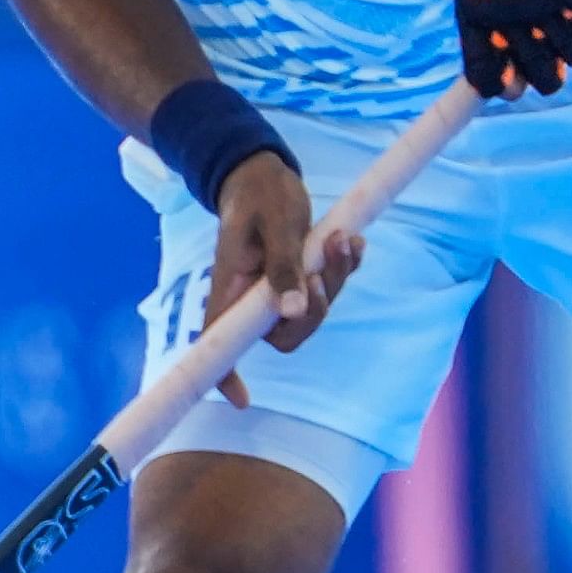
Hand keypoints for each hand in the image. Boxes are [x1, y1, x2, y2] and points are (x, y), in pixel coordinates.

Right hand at [201, 151, 365, 407]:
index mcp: (231, 288)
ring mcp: (275, 289)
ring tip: (343, 238)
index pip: (219, 342)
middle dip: (315, 308)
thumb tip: (291, 311)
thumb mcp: (275, 224)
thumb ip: (283, 265)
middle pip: (284, 333)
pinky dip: (343, 267)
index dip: (226, 375)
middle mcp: (251, 297)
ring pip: (311, 310)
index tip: (242, 400)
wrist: (264, 172)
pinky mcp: (298, 276)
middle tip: (322, 266)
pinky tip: (352, 239)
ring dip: (335, 279)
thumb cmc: (260, 194)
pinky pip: (325, 287)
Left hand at [454, 0, 571, 96]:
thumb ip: (485, 38)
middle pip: (541, 79)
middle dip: (548, 73)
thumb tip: (501, 88)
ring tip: (565, 16)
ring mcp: (548, 4)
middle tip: (547, 49)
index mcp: (475, 13)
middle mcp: (510, 14)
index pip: (485, 76)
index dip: (503, 87)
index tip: (513, 82)